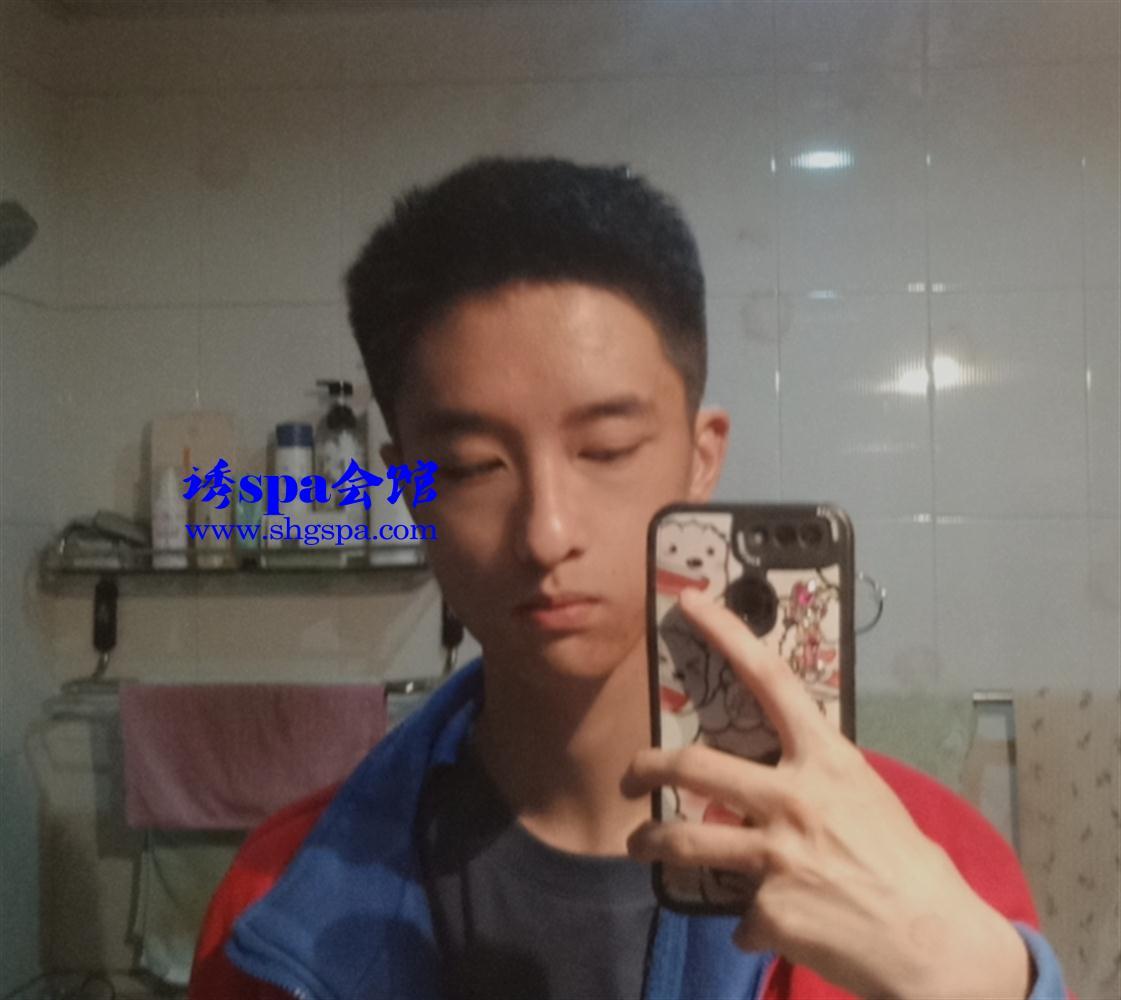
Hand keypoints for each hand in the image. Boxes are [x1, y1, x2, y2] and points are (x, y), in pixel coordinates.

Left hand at [623, 586, 1032, 999]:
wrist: (939, 945)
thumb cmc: (908, 864)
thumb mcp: (865, 798)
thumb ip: (813, 783)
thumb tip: (772, 788)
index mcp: (827, 759)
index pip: (771, 679)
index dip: (726, 633)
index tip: (690, 600)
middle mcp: (795, 798)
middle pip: (695, 766)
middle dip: (648, 769)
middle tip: (629, 777)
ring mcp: (777, 854)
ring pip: (686, 840)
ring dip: (652, 842)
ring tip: (638, 844)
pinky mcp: (769, 909)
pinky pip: (740, 911)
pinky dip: (750, 919)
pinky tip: (770, 924)